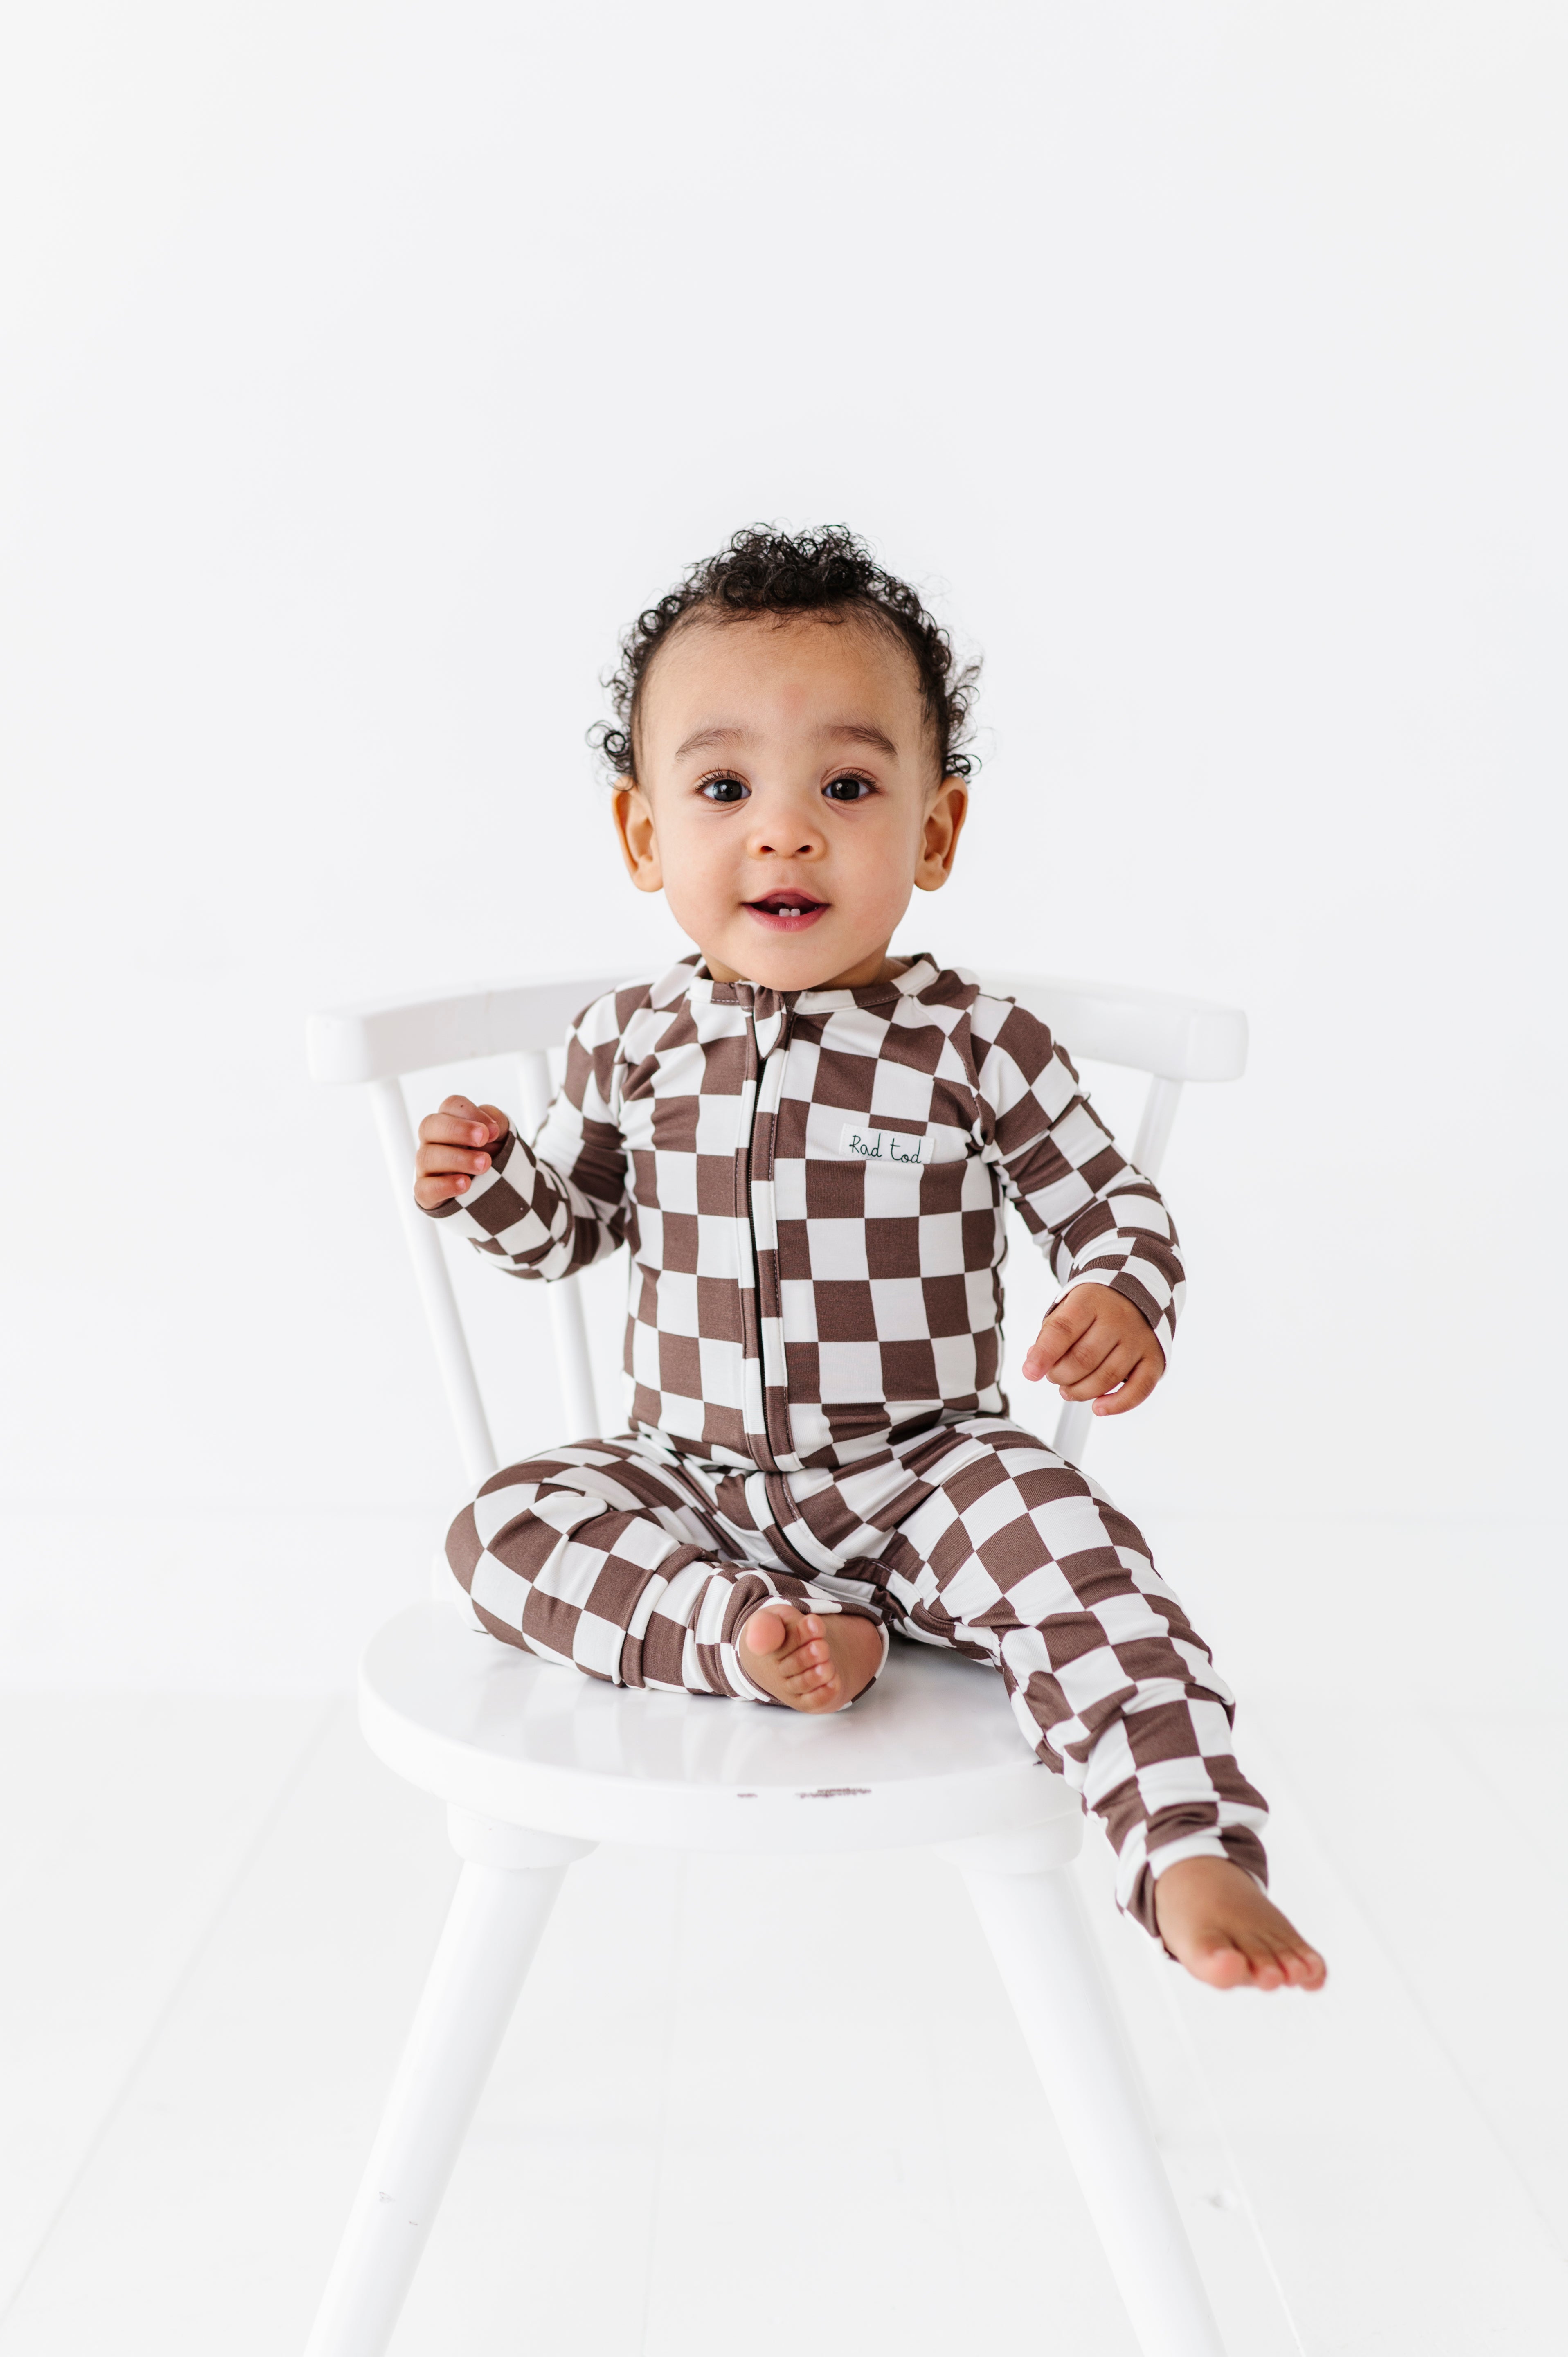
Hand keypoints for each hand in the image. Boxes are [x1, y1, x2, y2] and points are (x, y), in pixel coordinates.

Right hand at [414, 1095, 509, 1210]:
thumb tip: (490, 1128)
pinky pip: (424, 1188)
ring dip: (458, 1159)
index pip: (450, 1105)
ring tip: (485, 1164)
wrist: (489, 1188)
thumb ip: (497, 1124)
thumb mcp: (499, 1136)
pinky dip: (445, 1186)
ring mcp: (425, 1167)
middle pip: (430, 1125)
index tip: (493, 1130)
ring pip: (426, 1157)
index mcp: (449, 1121)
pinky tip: (466, 1184)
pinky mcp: (425, 1192)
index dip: (471, 1113)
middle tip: (483, 1139)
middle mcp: (432, 1141)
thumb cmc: (489, 1154)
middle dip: (458, 1130)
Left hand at [1022, 1284, 1163, 1416]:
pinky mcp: (1154, 1359)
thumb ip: (1050, 1335)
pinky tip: (1098, 1408)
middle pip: (1083, 1358)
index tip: (1029, 1373)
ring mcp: (1138, 1340)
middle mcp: (1118, 1319)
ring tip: (1068, 1390)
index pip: (1063, 1330)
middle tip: (1053, 1377)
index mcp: (1090, 1301)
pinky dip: (1117, 1404)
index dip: (1044, 1354)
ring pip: (1107, 1377)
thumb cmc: (1094, 1308)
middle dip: (1060, 1375)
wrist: (1136, 1296)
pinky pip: (1138, 1389)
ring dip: (1081, 1392)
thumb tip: (1033, 1363)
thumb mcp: (1068, 1309)